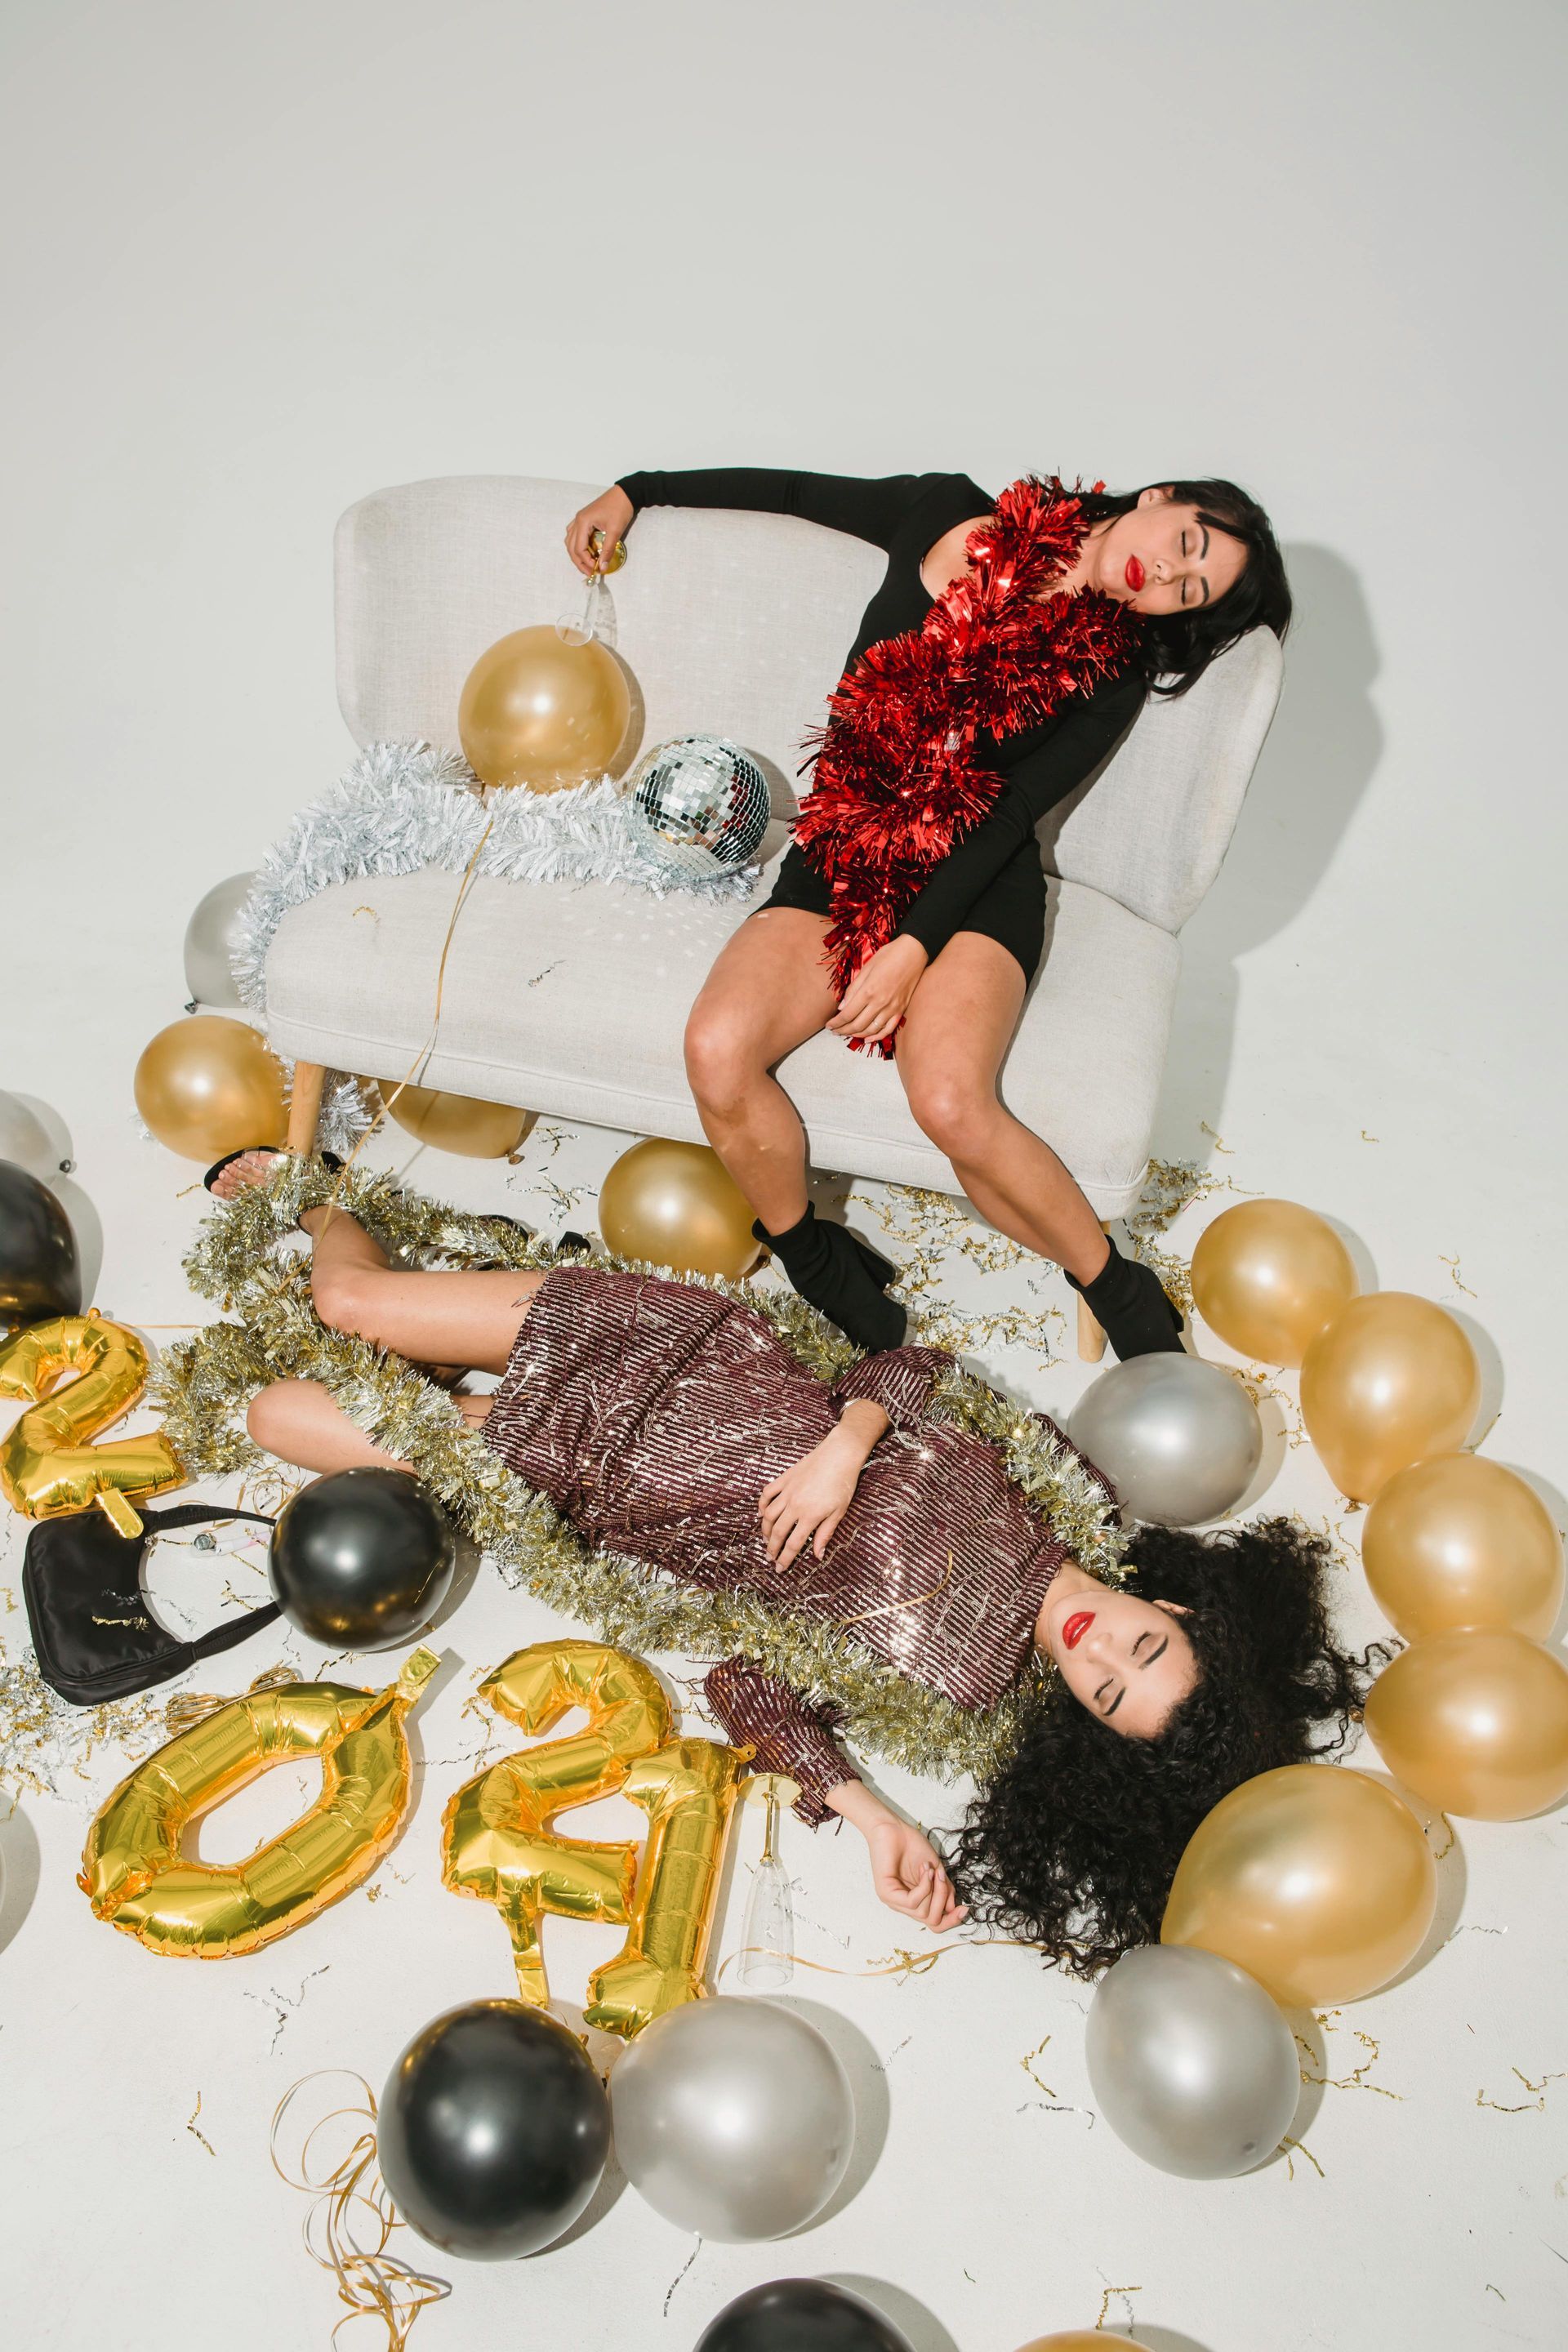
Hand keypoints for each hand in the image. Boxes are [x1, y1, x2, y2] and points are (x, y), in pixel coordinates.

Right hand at [564, 485, 634, 575]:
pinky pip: (574, 534)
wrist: (625, 493)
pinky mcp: (584, 518)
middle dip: (579, 561)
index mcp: (583, 522)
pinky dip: (577, 545)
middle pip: (571, 546)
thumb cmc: (620, 509)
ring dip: (576, 554)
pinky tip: (586, 551)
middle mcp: (578, 520)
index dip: (586, 561)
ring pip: (570, 541)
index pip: (579, 548)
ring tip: (587, 564)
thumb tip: (602, 567)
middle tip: (589, 572)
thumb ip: (607, 551)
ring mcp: (580, 518)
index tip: (595, 570)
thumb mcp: (615, 531)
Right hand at [759, 1430, 862, 1569]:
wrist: (840, 1454)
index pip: (793, 1544)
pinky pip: (767, 1494)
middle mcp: (794, 1505)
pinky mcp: (784, 1478)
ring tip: (766, 1539)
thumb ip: (825, 1534)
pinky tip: (762, 1513)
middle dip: (771, 1548)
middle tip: (769, 1558)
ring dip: (765, 1530)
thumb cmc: (844, 1483)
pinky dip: (762, 1505)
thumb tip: (817, 1555)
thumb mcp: (839, 1512)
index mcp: (810, 1516)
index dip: (785, 1559)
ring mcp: (787, 1491)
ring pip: (768, 1515)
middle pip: (777, 1532)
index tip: (779, 1569)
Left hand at [827, 935, 928, 1046]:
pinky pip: (888, 1029)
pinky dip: (876, 1036)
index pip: (847, 1014)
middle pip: (857, 1025)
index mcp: (868, 991)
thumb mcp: (866, 968)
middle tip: (835, 1031)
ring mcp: (892, 1008)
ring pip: (871, 1030)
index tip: (829, 1025)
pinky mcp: (901, 1010)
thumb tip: (842, 1007)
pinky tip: (867, 1038)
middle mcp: (880, 1003)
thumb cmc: (889, 956)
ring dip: (856, 1034)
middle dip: (843, 1030)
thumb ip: (853, 989)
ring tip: (847, 1033)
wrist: (914, 953)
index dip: (836, 1022)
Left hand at [862, 1814, 967, 1932]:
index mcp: (916, 1900)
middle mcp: (904, 1905)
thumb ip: (944, 1889)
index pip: (935, 1923)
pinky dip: (924, 1887)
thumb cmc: (911, 1845)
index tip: (966, 1908)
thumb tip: (954, 1908)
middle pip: (932, 1921)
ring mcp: (894, 1901)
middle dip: (944, 1901)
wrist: (893, 1827)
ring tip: (931, 1869)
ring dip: (934, 1890)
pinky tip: (925, 1871)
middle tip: (943, 1878)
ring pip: (924, 1913)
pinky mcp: (886, 1893)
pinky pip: (912, 1902)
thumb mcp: (935, 1870)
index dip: (952, 1920)